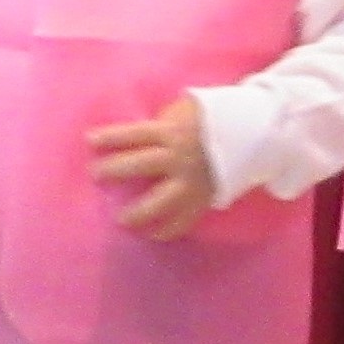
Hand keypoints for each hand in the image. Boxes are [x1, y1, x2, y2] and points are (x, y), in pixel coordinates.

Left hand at [88, 96, 217, 241]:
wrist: (254, 135)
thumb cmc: (214, 119)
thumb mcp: (187, 108)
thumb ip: (163, 121)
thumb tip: (138, 135)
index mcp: (173, 132)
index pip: (135, 134)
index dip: (111, 137)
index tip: (89, 141)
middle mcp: (179, 157)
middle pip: (141, 164)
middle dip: (115, 169)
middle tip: (95, 175)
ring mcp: (192, 181)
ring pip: (162, 201)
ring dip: (140, 212)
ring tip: (121, 220)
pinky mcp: (204, 197)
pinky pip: (185, 219)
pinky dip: (169, 229)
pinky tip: (153, 235)